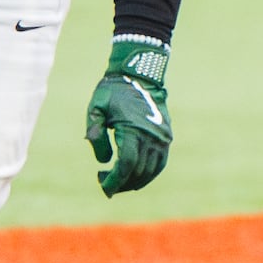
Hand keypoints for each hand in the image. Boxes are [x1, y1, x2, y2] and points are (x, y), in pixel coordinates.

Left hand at [86, 36, 172, 198]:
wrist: (140, 74)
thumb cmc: (114, 91)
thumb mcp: (96, 108)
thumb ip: (95, 134)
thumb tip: (103, 161)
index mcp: (132, 129)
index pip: (125, 164)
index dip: (114, 180)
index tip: (103, 187)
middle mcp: (151, 136)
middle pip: (137, 170)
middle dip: (121, 182)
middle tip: (105, 183)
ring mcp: (162, 138)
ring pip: (150, 170)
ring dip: (134, 181)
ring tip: (118, 182)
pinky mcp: (167, 137)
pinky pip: (160, 163)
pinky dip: (148, 174)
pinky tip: (135, 177)